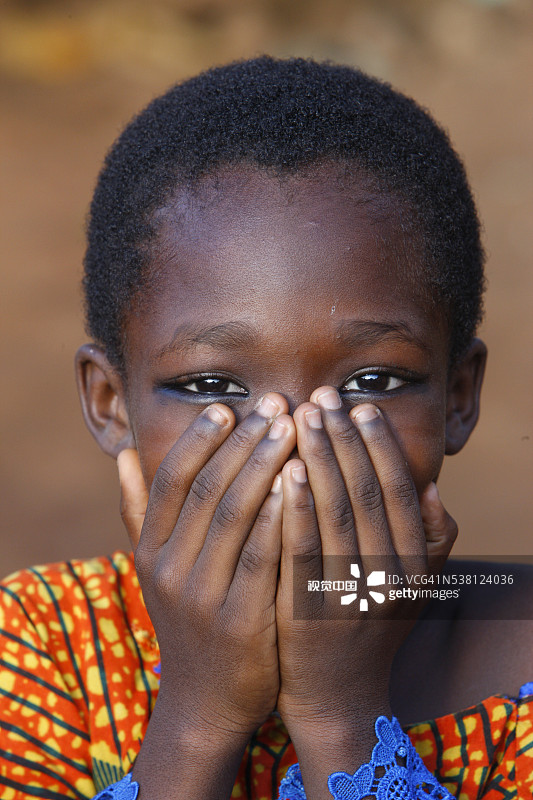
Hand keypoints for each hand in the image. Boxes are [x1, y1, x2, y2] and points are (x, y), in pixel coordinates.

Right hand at [118, 394, 295, 798]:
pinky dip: (278, 515)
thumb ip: (138, 512)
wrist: (207, 701)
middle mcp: (168, 569)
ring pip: (233, 514)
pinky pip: (260, 557)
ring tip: (292, 429)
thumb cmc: (190, 619)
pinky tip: (300, 482)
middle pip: (206, 488)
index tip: (229, 407)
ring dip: (263, 465)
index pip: (171, 479)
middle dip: (243, 441)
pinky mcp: (239, 621)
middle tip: (276, 404)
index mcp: (150, 550)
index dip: (199, 439)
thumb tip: (120, 455)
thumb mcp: (155, 569)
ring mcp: (201, 596)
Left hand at [275, 387, 456, 789]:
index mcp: (413, 567)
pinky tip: (282, 470)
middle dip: (343, 439)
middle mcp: (388, 580)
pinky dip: (295, 508)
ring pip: (337, 514)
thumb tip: (431, 488)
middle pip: (367, 493)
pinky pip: (302, 551)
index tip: (358, 406)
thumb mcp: (412, 590)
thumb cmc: (369, 630)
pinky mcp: (308, 613)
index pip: (400, 492)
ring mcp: (349, 598)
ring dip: (318, 459)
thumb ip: (429, 542)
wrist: (335, 697)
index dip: (381, 445)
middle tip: (321, 396)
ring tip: (299, 417)